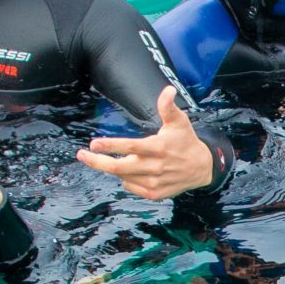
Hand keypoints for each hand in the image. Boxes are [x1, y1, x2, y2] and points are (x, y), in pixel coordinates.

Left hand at [75, 87, 215, 200]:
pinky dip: (125, 179)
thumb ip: (168, 107)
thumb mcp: (179, 122)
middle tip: (82, 155)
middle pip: (119, 167)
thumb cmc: (186, 141)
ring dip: (113, 168)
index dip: (110, 146)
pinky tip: (130, 171)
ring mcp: (154, 183)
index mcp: (159, 148)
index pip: (131, 147)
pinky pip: (130, 187)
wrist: (202, 168)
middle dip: (97, 162)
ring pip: (122, 177)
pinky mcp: (155, 193)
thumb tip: (168, 89)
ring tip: (110, 159)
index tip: (93, 143)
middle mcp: (155, 167)